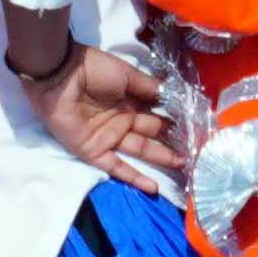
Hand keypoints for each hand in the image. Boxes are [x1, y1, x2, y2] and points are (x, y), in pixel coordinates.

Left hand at [33, 45, 187, 189]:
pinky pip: (116, 167)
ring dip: (162, 159)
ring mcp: (109, 137)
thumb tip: (175, 95)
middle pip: (153, 135)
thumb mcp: (127, 75)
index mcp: (131, 101)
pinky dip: (134, 177)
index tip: (197, 132)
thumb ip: (149, 88)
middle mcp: (123, 120)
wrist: (60, 75)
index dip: (176, 123)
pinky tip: (154, 187)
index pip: (158, 115)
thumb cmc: (94, 70)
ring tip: (186, 167)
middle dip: (174, 143)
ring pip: (140, 151)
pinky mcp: (94, 151)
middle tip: (197, 154)